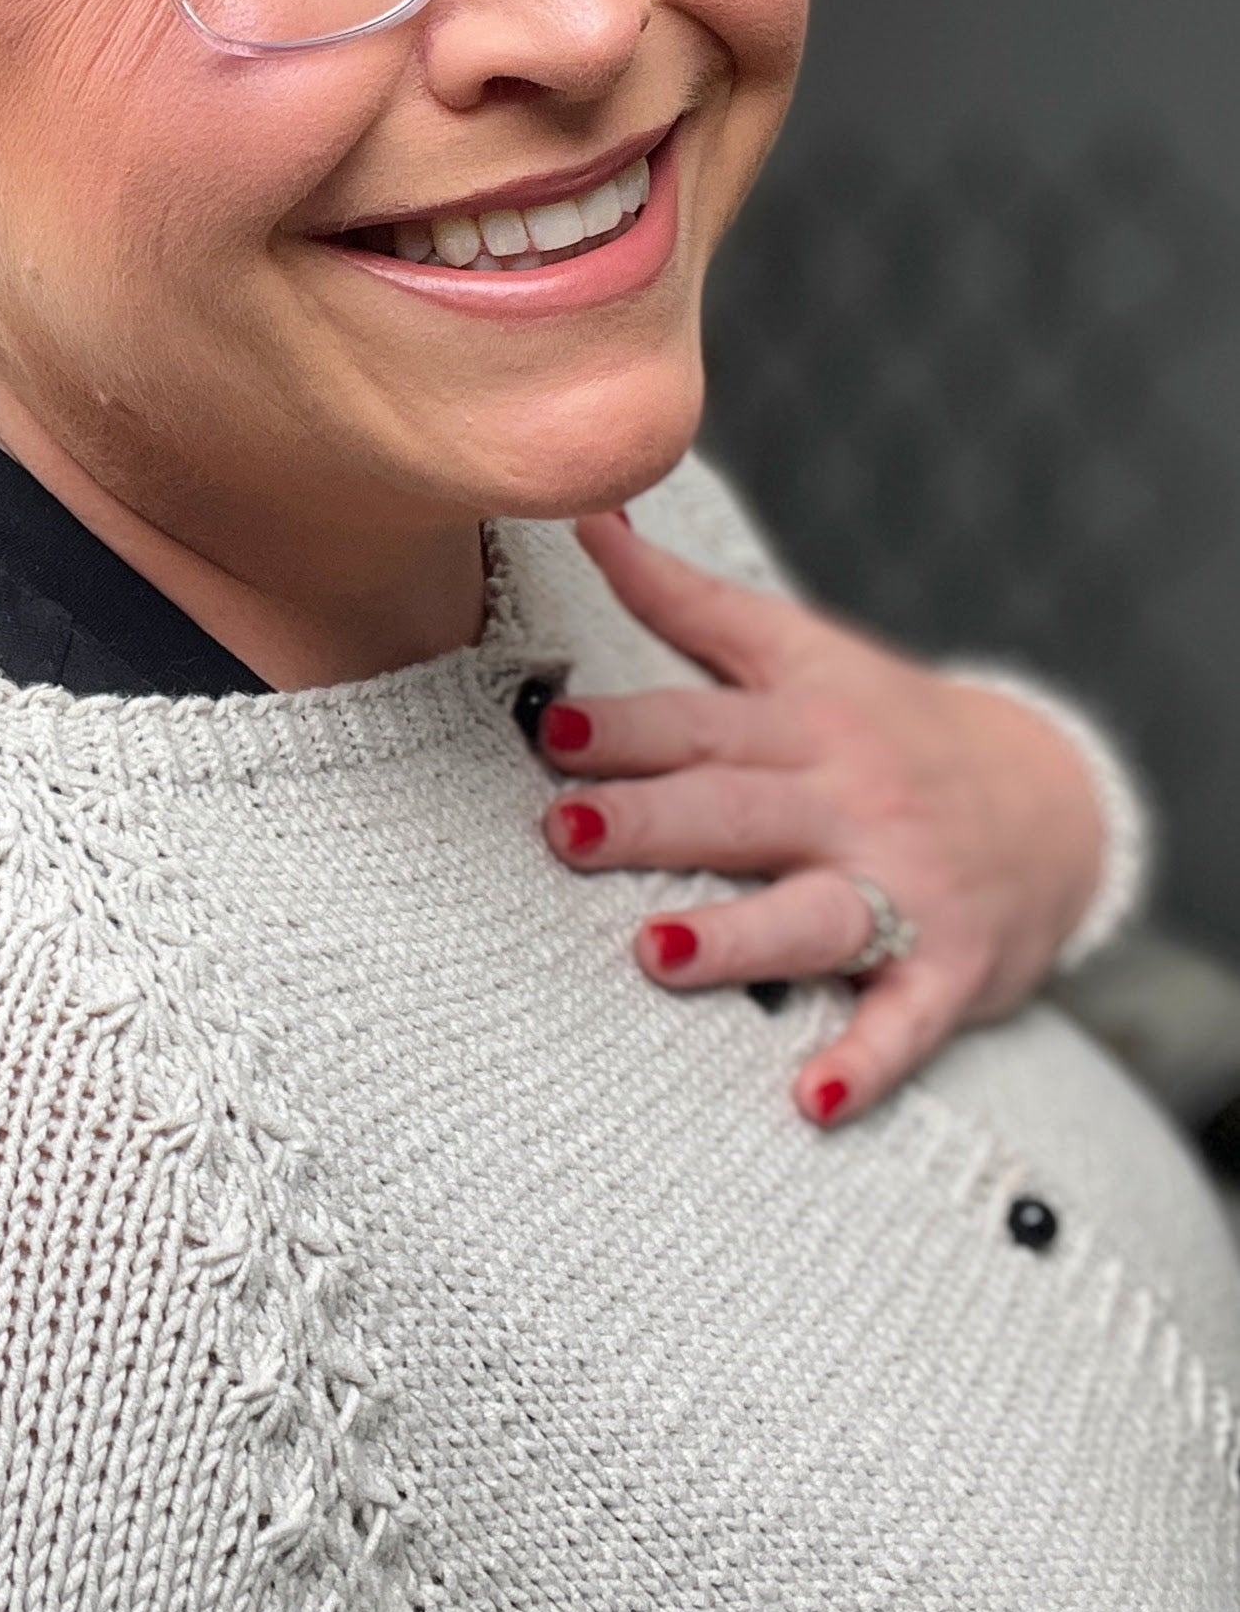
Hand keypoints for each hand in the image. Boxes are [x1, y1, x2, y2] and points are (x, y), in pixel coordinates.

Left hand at [538, 512, 1104, 1127]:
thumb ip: (685, 598)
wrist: (1056, 802)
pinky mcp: (949, 967)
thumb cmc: (887, 724)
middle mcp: (851, 797)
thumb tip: (589, 512)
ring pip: (812, 913)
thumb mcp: (799, 647)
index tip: (554, 728)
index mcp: (807, 719)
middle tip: (566, 832)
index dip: (627, 726)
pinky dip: (863, 1060)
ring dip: (737, 936)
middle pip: (739, 808)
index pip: (703, 720)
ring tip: (657, 952)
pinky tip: (812, 1098)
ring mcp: (902, 886)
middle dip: (653, 820)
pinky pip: (903, 1021)